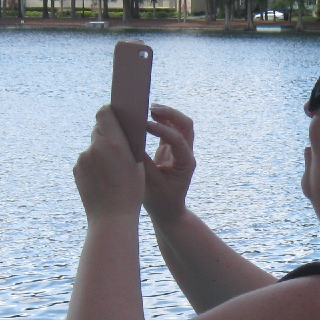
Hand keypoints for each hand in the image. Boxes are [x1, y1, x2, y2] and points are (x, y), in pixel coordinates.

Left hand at [73, 105, 144, 219]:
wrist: (112, 217)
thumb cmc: (131, 191)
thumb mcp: (136, 164)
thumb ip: (126, 144)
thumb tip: (118, 131)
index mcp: (113, 142)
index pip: (104, 113)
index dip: (109, 112)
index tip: (116, 114)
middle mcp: (95, 147)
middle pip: (98, 129)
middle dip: (106, 134)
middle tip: (117, 145)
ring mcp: (83, 158)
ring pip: (93, 147)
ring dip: (100, 152)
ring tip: (112, 170)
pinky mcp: (76, 169)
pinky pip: (86, 161)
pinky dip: (93, 166)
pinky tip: (103, 179)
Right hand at [143, 104, 196, 225]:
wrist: (168, 211)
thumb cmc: (160, 201)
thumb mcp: (150, 184)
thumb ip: (144, 162)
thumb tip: (132, 142)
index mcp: (186, 163)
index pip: (177, 139)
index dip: (162, 129)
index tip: (144, 125)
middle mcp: (187, 154)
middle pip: (186, 125)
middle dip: (170, 114)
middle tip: (151, 108)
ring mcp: (180, 150)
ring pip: (179, 125)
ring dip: (166, 114)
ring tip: (147, 108)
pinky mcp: (171, 150)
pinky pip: (169, 130)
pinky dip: (160, 121)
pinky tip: (145, 118)